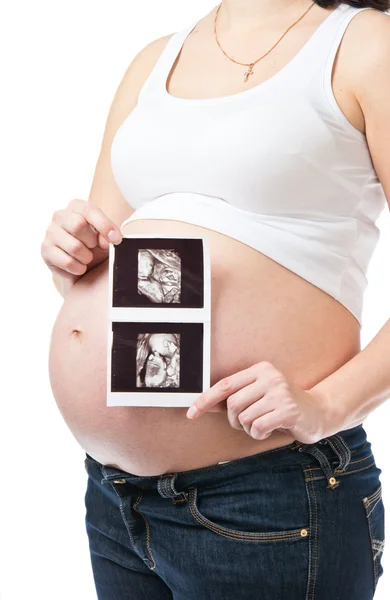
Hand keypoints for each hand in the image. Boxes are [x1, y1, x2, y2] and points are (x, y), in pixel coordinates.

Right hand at [41, 198, 122, 281]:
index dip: (104, 225)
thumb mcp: (106, 236)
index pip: (89, 210)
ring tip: (87, 258)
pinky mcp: (45, 250)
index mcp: (77, 206)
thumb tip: (109, 239)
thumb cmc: (95, 244)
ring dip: (86, 257)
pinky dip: (79, 268)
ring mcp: (50, 233)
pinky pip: (67, 262)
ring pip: (74, 247)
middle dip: (92, 241)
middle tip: (94, 247)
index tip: (116, 239)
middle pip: (77, 225)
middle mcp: (60, 216)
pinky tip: (80, 267)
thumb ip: (110, 234)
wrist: (82, 264)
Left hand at [186, 361, 340, 444]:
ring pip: (244, 417)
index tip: (191, 412)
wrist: (319, 412)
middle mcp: (270, 377)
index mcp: (260, 369)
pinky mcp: (288, 409)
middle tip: (249, 423)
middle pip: (232, 404)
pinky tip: (270, 430)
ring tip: (263, 425)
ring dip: (249, 429)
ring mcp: (280, 392)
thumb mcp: (258, 397)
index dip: (205, 399)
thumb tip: (202, 404)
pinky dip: (258, 434)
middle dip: (235, 420)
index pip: (225, 384)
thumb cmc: (282, 406)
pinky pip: (258, 427)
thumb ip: (234, 399)